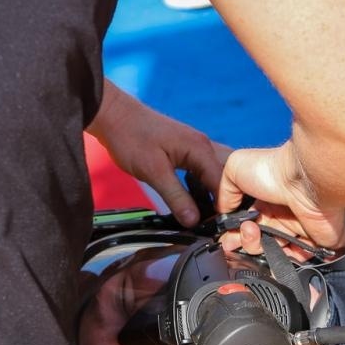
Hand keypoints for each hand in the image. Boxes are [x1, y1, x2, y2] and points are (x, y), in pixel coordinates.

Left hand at [86, 83, 228, 226]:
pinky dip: (207, 185)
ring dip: (218, 192)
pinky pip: (206, 169)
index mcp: (201, 149)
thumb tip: (194, 221)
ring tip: (212, 216)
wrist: (114, 116)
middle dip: (228, 199)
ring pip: (220, 172)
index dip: (224, 207)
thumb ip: (176, 197)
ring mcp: (197, 147)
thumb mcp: (154, 172)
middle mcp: (205, 146)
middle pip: (229, 176)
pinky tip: (200, 200)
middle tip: (218, 223)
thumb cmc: (131, 138)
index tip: (219, 228)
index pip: (224, 183)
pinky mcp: (187, 150)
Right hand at [218, 142, 344, 256]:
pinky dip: (283, 260)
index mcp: (264, 201)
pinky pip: (296, 260)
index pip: (245, 224)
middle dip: (243, 242)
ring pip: (273, 252)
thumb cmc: (273, 169)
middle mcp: (281, 215)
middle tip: (237, 236)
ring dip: (257, 248)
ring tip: (255, 234)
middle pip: (258, 241)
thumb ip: (223, 192)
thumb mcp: (234, 168)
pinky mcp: (313, 242)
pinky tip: (274, 248)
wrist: (306, 179)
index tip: (224, 238)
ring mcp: (298, 230)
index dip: (233, 233)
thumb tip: (222, 212)